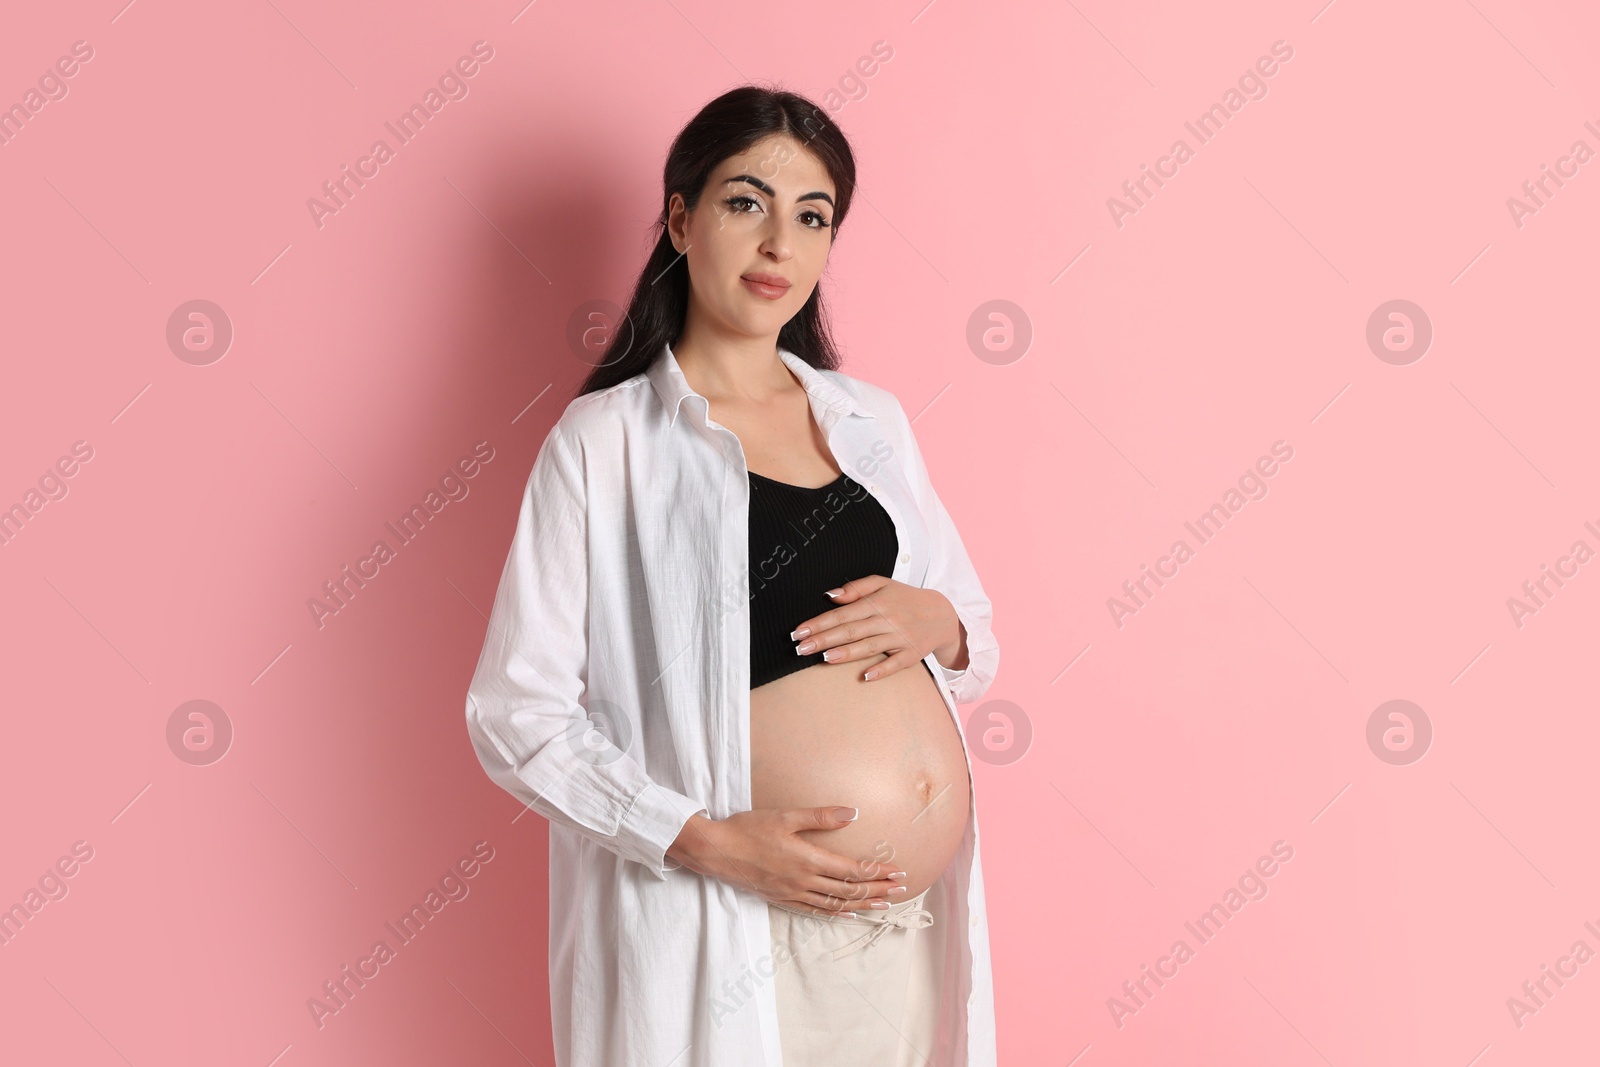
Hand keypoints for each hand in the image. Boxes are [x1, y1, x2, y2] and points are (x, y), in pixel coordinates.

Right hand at [666, 809, 907, 913]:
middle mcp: (803, 881)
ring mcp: (792, 893)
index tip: (897, 872)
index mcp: (808, 860)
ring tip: (882, 905)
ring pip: (834, 904)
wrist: (715, 850)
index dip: (877, 872)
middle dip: (877, 890)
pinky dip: (834, 913)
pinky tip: (845, 913)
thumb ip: (820, 816)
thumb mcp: (785, 816)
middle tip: (900, 889)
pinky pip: (814, 910)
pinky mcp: (781, 898)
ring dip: (861, 904)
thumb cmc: (748, 829)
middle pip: (849, 890)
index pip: (852, 870)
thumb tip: (853, 813)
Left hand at [790, 575, 964, 681]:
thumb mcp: (882, 584)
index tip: (799, 632)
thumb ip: (856, 588)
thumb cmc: (904, 598)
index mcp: (877, 602)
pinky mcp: (911, 655)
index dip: (820, 623)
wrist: (941, 614)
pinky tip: (865, 676)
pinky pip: (895, 664)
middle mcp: (887, 620)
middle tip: (801, 648)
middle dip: (825, 639)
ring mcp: (900, 638)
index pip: (843, 614)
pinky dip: (882, 670)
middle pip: (851, 631)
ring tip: (824, 658)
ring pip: (870, 646)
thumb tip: (830, 595)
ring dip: (847, 653)